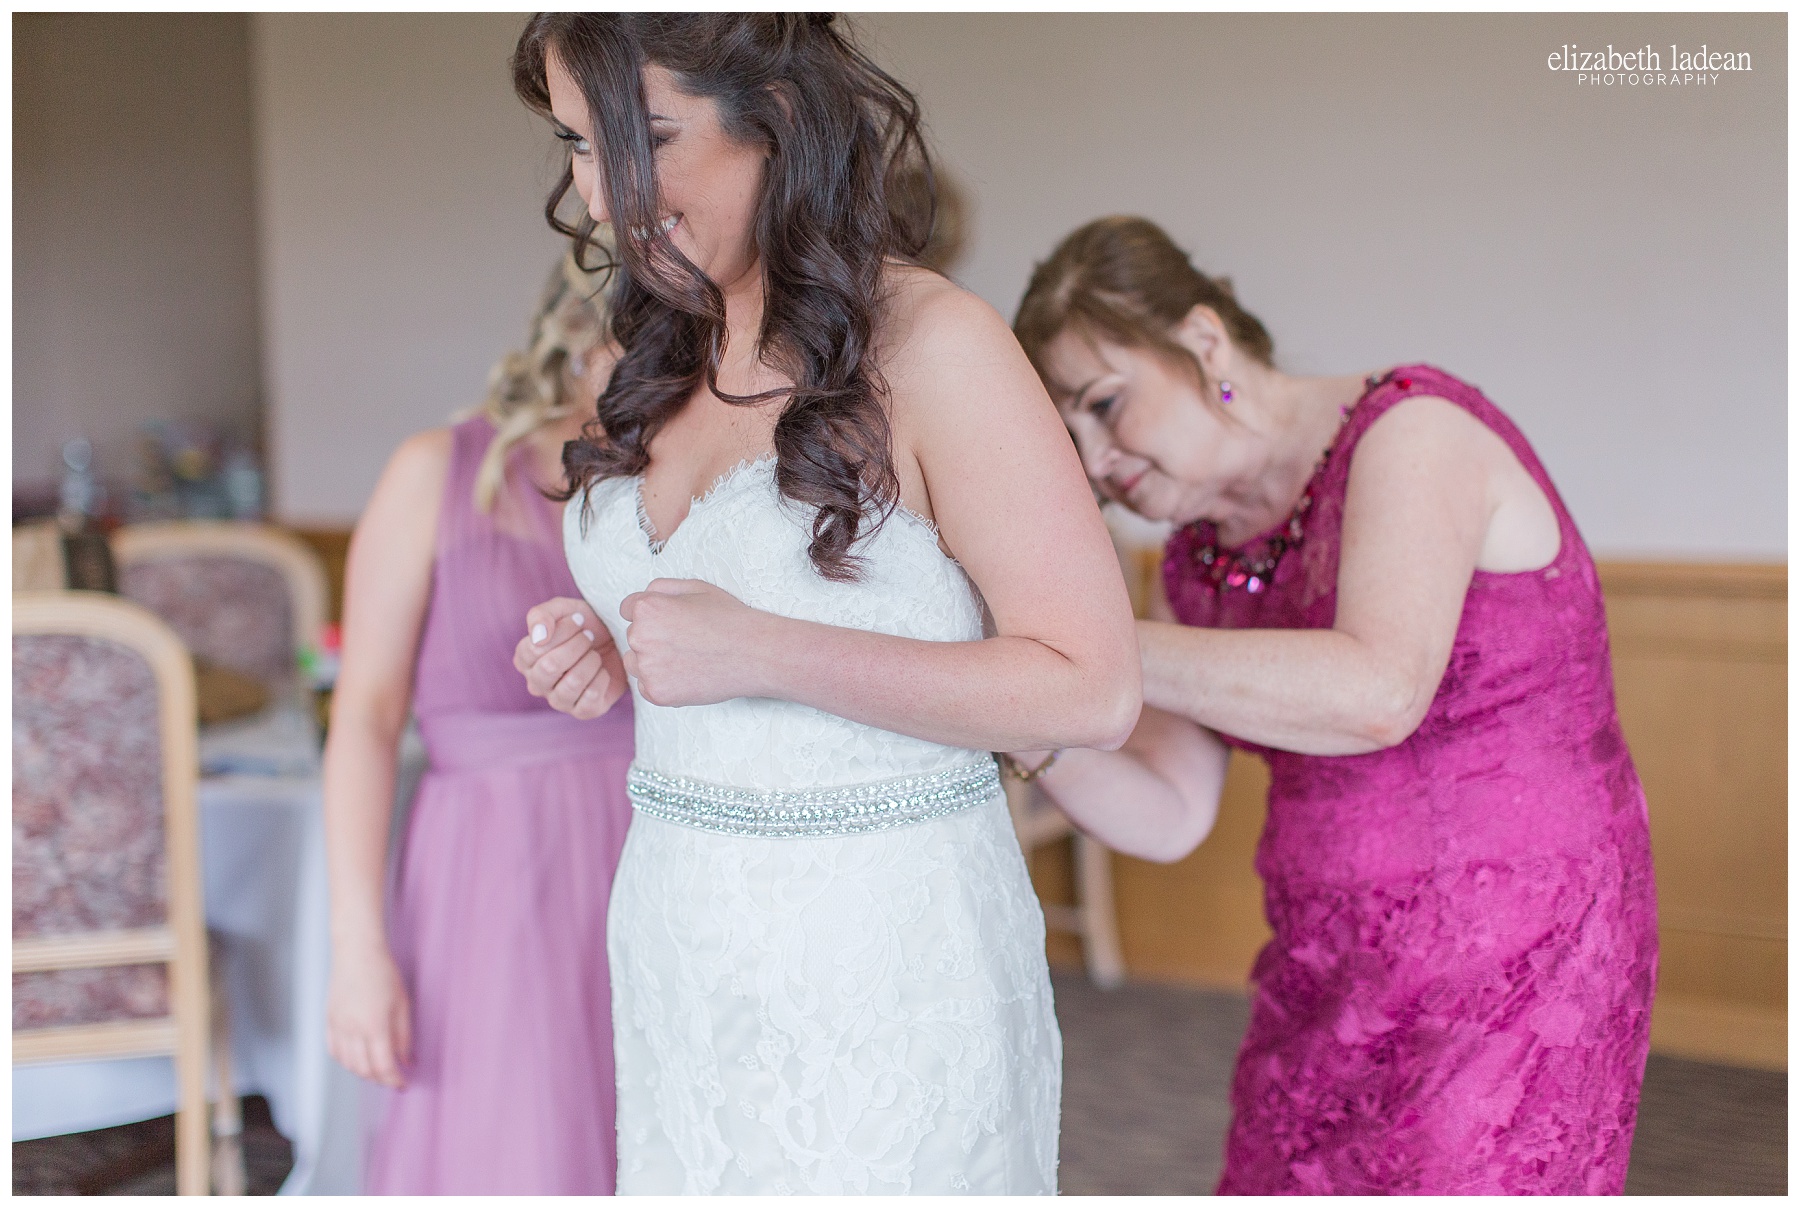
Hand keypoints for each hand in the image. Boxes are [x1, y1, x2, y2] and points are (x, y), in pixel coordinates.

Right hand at [326, 942, 411, 1088]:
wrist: (357, 952)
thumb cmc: (384, 974)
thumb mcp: (402, 1003)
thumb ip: (404, 1036)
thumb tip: (407, 1061)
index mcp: (374, 1025)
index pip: (383, 1065)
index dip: (394, 1080)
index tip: (403, 1084)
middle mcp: (352, 1029)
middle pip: (364, 1069)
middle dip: (380, 1080)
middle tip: (392, 1079)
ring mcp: (337, 1026)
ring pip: (347, 1064)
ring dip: (363, 1073)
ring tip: (378, 1070)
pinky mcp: (328, 1021)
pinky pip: (334, 1052)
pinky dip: (346, 1062)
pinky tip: (357, 1060)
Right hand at [514, 596, 625, 718]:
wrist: (616, 639)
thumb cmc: (584, 624)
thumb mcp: (562, 609)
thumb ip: (541, 615)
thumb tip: (538, 638)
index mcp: (525, 660)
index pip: (534, 649)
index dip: (562, 631)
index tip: (579, 620)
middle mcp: (536, 683)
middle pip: (549, 667)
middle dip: (577, 645)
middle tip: (589, 636)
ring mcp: (558, 700)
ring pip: (571, 683)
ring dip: (590, 661)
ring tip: (595, 653)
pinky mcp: (582, 711)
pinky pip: (590, 697)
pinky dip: (602, 678)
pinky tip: (603, 670)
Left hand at [618, 578, 775, 706]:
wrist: (754, 654)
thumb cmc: (729, 619)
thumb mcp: (697, 588)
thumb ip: (662, 586)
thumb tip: (644, 594)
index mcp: (648, 608)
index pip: (628, 608)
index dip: (651, 613)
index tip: (670, 621)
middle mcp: (640, 637)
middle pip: (633, 636)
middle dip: (653, 637)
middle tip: (686, 639)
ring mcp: (647, 668)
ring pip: (635, 662)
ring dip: (652, 661)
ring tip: (686, 657)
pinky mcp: (656, 692)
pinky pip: (646, 686)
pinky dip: (662, 682)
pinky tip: (687, 673)